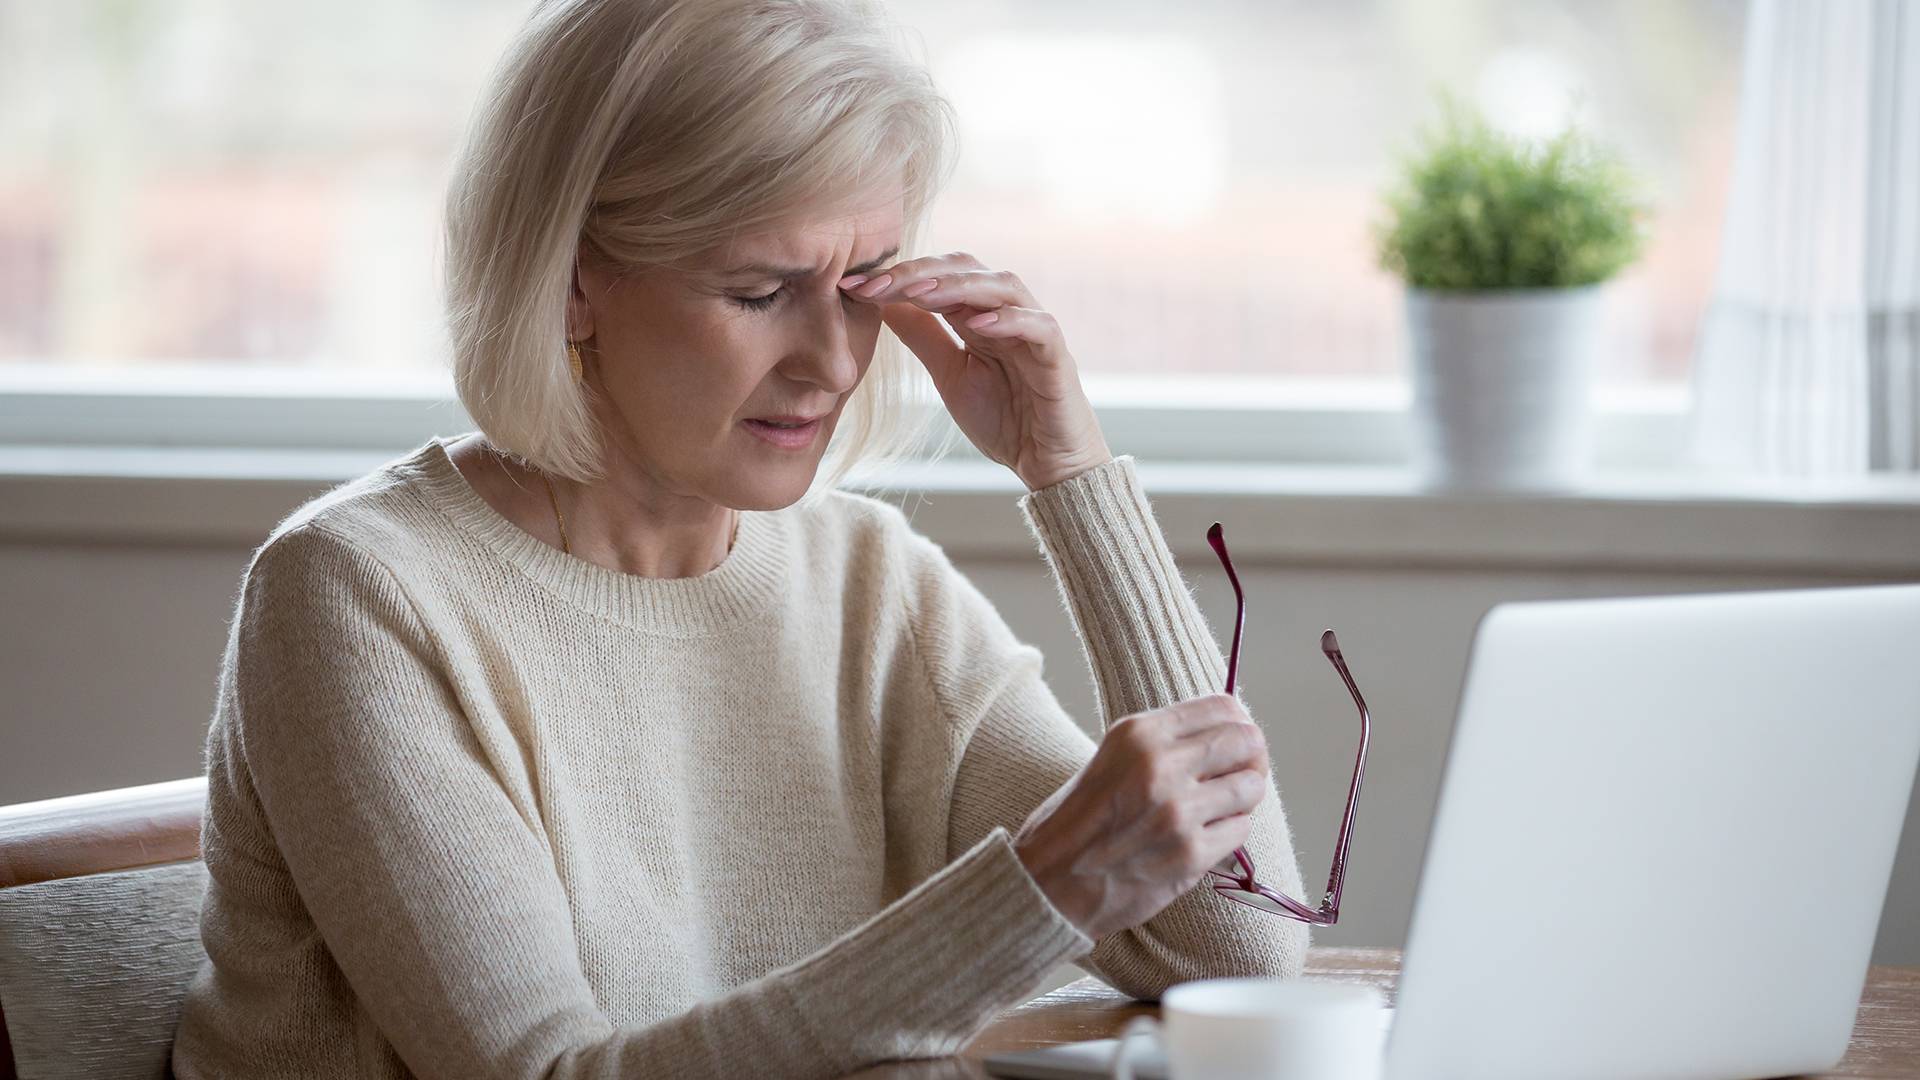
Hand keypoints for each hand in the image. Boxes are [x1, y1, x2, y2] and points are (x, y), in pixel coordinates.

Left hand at [839, 252, 1112, 490]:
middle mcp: (1007, 313)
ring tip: (920, 293)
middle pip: (967, 269)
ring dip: (959, 286)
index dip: (898, 276)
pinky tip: (978, 324)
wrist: (1046, 465)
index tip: (852, 286)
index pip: (939, 277)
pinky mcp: (1058, 357)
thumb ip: (924, 337)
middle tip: (876, 283)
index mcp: (979, 315)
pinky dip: (1011, 319)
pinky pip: (1039, 326)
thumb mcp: (949, 375)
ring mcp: (1035, 331)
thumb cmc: (1005, 418)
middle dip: (919, 273)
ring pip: (1002, 286)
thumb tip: (883, 302)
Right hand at [1010, 693, 1270, 940]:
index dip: (1238, 723)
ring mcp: (1177, 811)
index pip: (1222, 707)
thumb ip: (1166, 742)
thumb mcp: (1114, 757)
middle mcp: (1160, 765)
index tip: (1236, 740)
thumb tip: (1229, 733)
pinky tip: (1203, 836)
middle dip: (1252, 757)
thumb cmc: (1081, 819)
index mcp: (1139, 733)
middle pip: (1246, 742)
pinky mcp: (1190, 854)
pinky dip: (1229, 833)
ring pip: (1251, 787)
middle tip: (1241, 772)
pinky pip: (1240, 831)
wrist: (1051, 880)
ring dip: (1243, 797)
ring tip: (1220, 807)